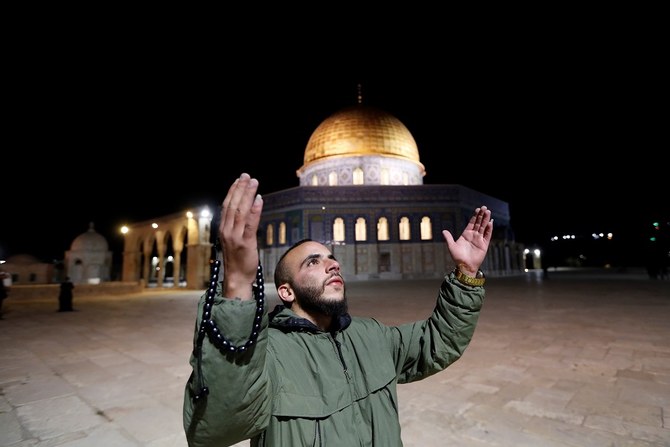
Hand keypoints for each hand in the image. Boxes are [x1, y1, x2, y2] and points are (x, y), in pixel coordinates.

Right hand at [219, 173, 262, 299]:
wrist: (237, 278)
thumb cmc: (237, 259)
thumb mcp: (234, 239)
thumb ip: (237, 225)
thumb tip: (246, 209)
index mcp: (223, 229)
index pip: (226, 206)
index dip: (232, 191)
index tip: (239, 180)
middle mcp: (226, 231)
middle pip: (233, 205)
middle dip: (240, 189)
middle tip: (247, 176)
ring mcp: (235, 237)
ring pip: (240, 211)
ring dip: (247, 195)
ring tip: (254, 182)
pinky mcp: (245, 243)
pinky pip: (250, 224)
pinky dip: (254, 210)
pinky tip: (259, 199)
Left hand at [442, 206, 492, 275]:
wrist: (464, 266)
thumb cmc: (457, 258)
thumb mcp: (451, 246)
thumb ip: (448, 238)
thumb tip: (443, 231)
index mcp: (466, 234)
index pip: (471, 223)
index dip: (474, 216)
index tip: (477, 209)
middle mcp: (473, 236)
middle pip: (478, 223)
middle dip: (481, 215)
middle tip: (484, 207)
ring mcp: (479, 240)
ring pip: (483, 227)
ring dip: (486, 220)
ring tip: (488, 212)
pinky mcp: (484, 245)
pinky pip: (487, 235)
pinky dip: (489, 229)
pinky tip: (490, 223)